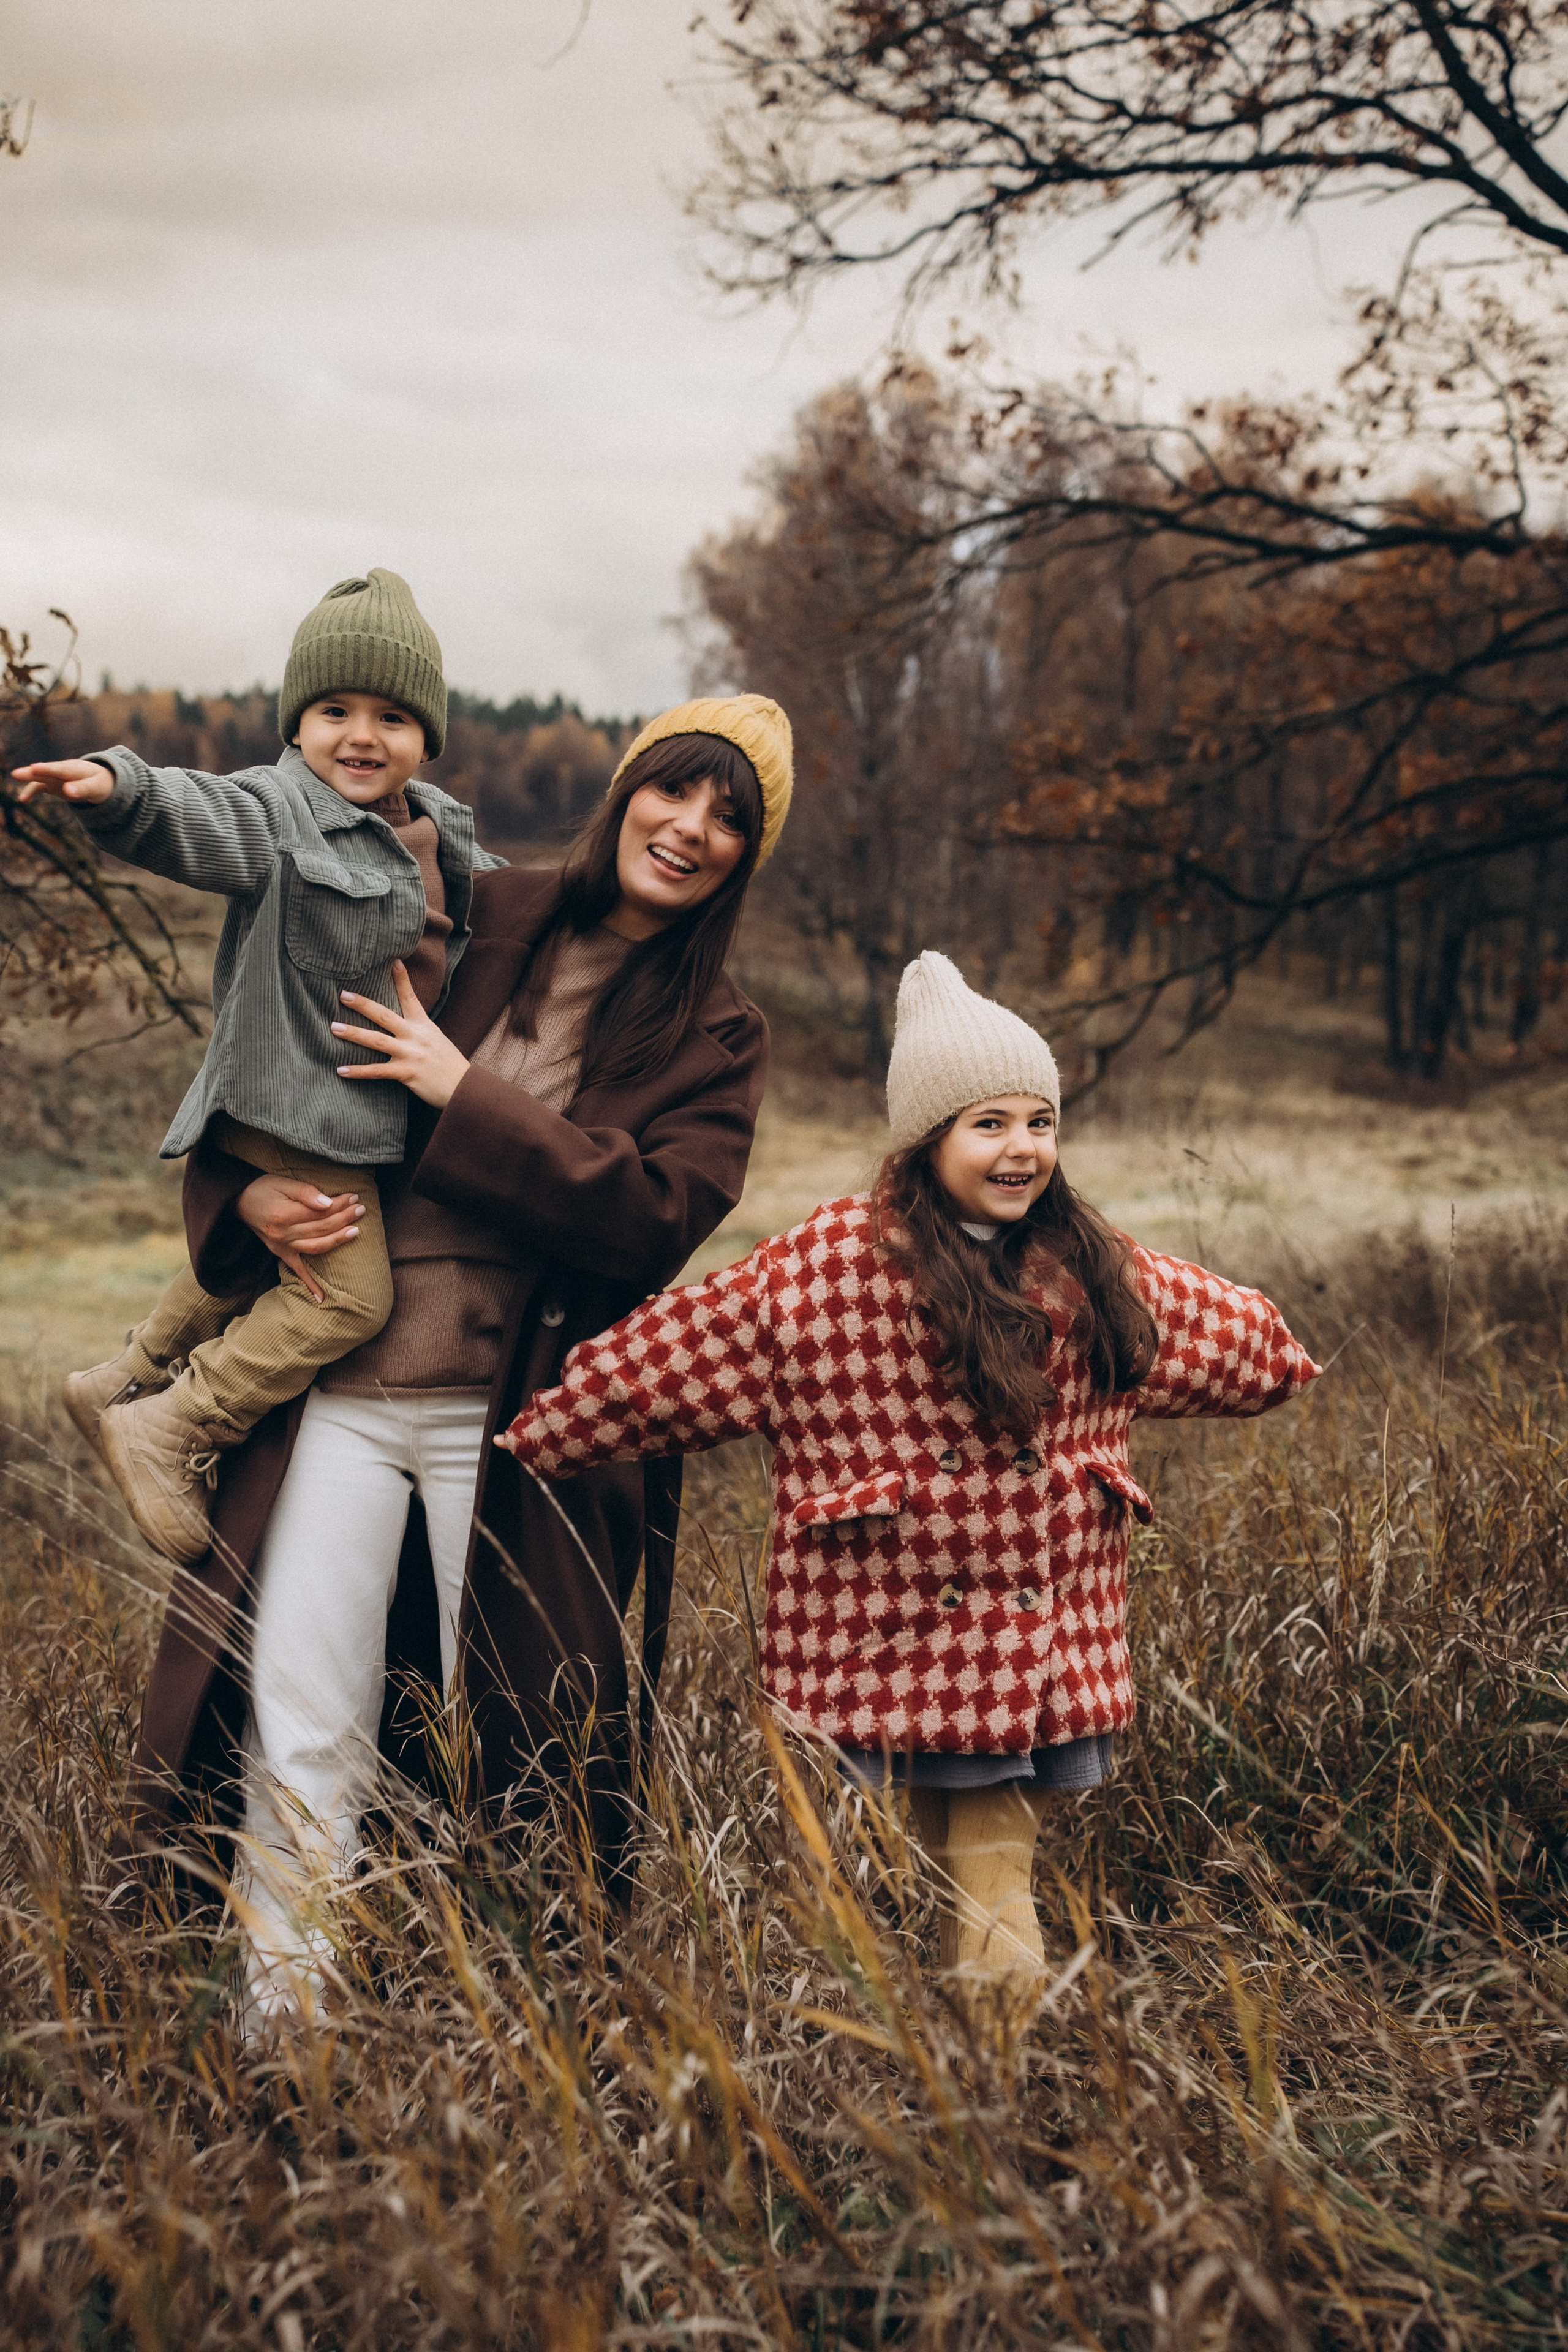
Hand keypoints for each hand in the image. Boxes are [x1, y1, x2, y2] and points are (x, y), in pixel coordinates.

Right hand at [12, 757, 114, 804]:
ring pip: (40, 777)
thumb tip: (68, 792)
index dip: (47, 769)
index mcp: (75, 769)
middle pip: (46, 771)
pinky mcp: (52, 784)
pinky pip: (39, 788)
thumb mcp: (96, 788)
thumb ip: (82, 789)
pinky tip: (23, 799)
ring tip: (16, 780)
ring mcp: (55, 777)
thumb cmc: (100, 783)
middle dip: (33, 772)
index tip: (34, 768)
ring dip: (28, 779)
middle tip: (17, 773)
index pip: (60, 770)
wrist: (100, 781)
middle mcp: (62, 771)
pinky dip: (31, 792)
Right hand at [236, 1172, 362, 1303]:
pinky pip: (297, 1270)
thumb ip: (307, 1193)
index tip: (354, 1198)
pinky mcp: (280, 1253)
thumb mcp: (284, 1183)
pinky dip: (309, 1284)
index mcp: (284, 1215)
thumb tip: (328, 1203)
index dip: (339, 1205)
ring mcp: (281, 1246)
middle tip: (361, 1209)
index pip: (320, 1212)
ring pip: (316, 1247)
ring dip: (338, 1240)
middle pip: (321, 1228)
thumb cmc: (264, 1188)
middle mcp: (283, 1234)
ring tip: (356, 1231)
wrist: (240, 1200)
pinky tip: (322, 1298)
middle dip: (344, 1219)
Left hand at [331, 960, 469, 1108]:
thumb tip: (401, 1024)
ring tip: (334, 1028)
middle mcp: (415, 1036)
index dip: (401, 980)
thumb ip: (419, 1030)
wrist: (465, 1087)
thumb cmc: (450, 1065)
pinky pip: (377, 1071)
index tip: (393, 962)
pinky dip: (358, 1071)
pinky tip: (340, 1070)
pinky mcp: (406, 1073)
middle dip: (363, 1004)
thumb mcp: (437, 1040)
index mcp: (424, 1026)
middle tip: (343, 995)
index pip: (411, 998)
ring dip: (354, 1033)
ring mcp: (410, 1054)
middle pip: (384, 1016)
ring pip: (376, 1040)